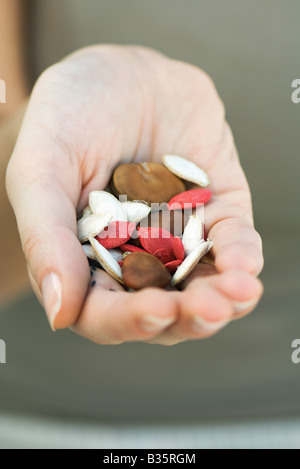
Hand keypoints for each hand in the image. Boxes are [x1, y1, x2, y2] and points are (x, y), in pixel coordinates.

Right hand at [6, 45, 262, 344]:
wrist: (119, 73)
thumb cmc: (68, 118)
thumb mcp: (42, 168)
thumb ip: (45, 237)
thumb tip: (59, 314)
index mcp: (86, 261)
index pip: (104, 313)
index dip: (129, 321)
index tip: (154, 312)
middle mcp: (135, 258)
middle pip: (162, 309)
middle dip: (186, 316)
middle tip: (207, 309)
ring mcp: (179, 236)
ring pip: (202, 285)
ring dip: (224, 299)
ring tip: (237, 294)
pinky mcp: (215, 209)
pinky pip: (232, 240)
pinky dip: (242, 254)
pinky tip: (246, 264)